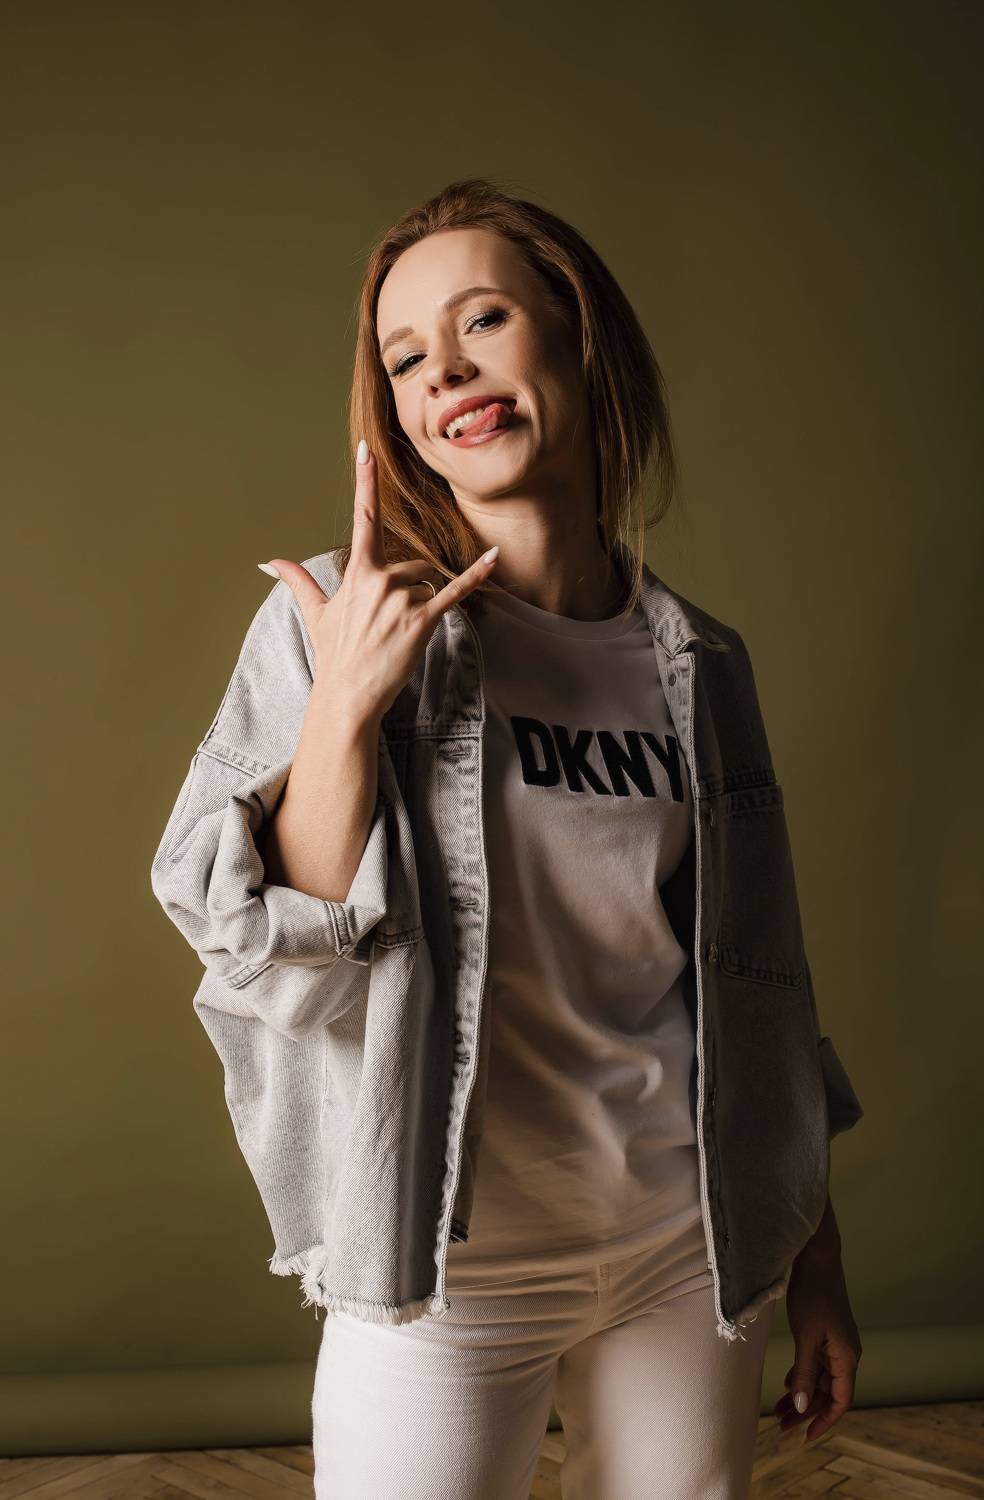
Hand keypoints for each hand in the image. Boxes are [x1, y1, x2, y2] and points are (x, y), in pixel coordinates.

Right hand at [262, 441, 498, 719]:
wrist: (348, 695)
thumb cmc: (334, 655)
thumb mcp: (316, 614)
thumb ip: (297, 581)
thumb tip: (268, 562)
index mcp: (357, 572)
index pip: (362, 516)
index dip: (365, 481)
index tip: (368, 449)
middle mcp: (381, 579)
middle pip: (413, 564)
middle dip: (410, 587)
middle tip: (390, 624)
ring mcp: (403, 599)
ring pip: (428, 584)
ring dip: (422, 603)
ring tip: (400, 634)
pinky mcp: (424, 620)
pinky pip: (456, 592)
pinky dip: (476, 575)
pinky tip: (494, 557)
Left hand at [774, 1245, 862, 1443]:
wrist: (817, 1257)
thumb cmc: (814, 1293)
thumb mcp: (806, 1336)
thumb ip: (805, 1372)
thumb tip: (803, 1407)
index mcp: (846, 1357)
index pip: (839, 1401)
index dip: (824, 1422)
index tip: (805, 1438)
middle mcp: (845, 1354)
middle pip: (827, 1393)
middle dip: (806, 1412)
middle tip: (782, 1427)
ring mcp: (835, 1344)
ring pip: (819, 1379)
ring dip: (802, 1395)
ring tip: (780, 1411)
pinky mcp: (824, 1334)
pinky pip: (814, 1364)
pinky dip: (802, 1376)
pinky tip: (788, 1386)